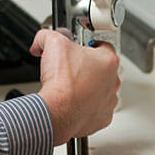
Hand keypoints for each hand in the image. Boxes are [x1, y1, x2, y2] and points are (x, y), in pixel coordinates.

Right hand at [30, 29, 119, 145]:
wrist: (57, 112)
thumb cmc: (62, 82)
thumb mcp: (52, 43)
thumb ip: (47, 36)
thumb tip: (41, 40)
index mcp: (108, 61)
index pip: (104, 46)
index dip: (88, 45)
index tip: (79, 48)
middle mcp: (113, 81)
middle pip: (102, 69)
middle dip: (87, 68)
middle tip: (70, 68)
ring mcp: (109, 101)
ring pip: (100, 90)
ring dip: (88, 88)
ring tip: (70, 87)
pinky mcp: (102, 118)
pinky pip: (95, 109)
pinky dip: (85, 107)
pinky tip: (73, 102)